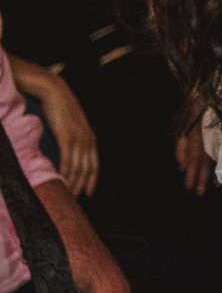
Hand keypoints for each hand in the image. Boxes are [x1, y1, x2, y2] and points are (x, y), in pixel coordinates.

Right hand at [39, 76, 98, 198]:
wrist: (56, 93)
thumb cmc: (62, 111)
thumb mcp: (72, 127)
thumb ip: (74, 141)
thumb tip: (69, 154)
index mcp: (91, 138)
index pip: (95, 165)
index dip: (93, 180)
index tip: (89, 194)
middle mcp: (88, 140)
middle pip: (87, 169)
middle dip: (81, 185)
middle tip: (74, 199)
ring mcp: (78, 138)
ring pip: (77, 167)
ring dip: (71, 181)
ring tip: (66, 193)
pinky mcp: (67, 136)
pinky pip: (67, 159)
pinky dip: (64, 171)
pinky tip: (60, 179)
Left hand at [174, 122, 214, 194]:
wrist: (220, 112)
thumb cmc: (200, 122)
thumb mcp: (185, 134)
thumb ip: (181, 152)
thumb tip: (181, 168)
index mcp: (197, 150)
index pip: (193, 168)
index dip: (191, 179)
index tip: (189, 188)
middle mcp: (208, 153)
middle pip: (204, 171)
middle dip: (201, 182)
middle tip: (199, 193)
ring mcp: (218, 151)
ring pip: (214, 167)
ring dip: (213, 177)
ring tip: (213, 186)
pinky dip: (221, 167)